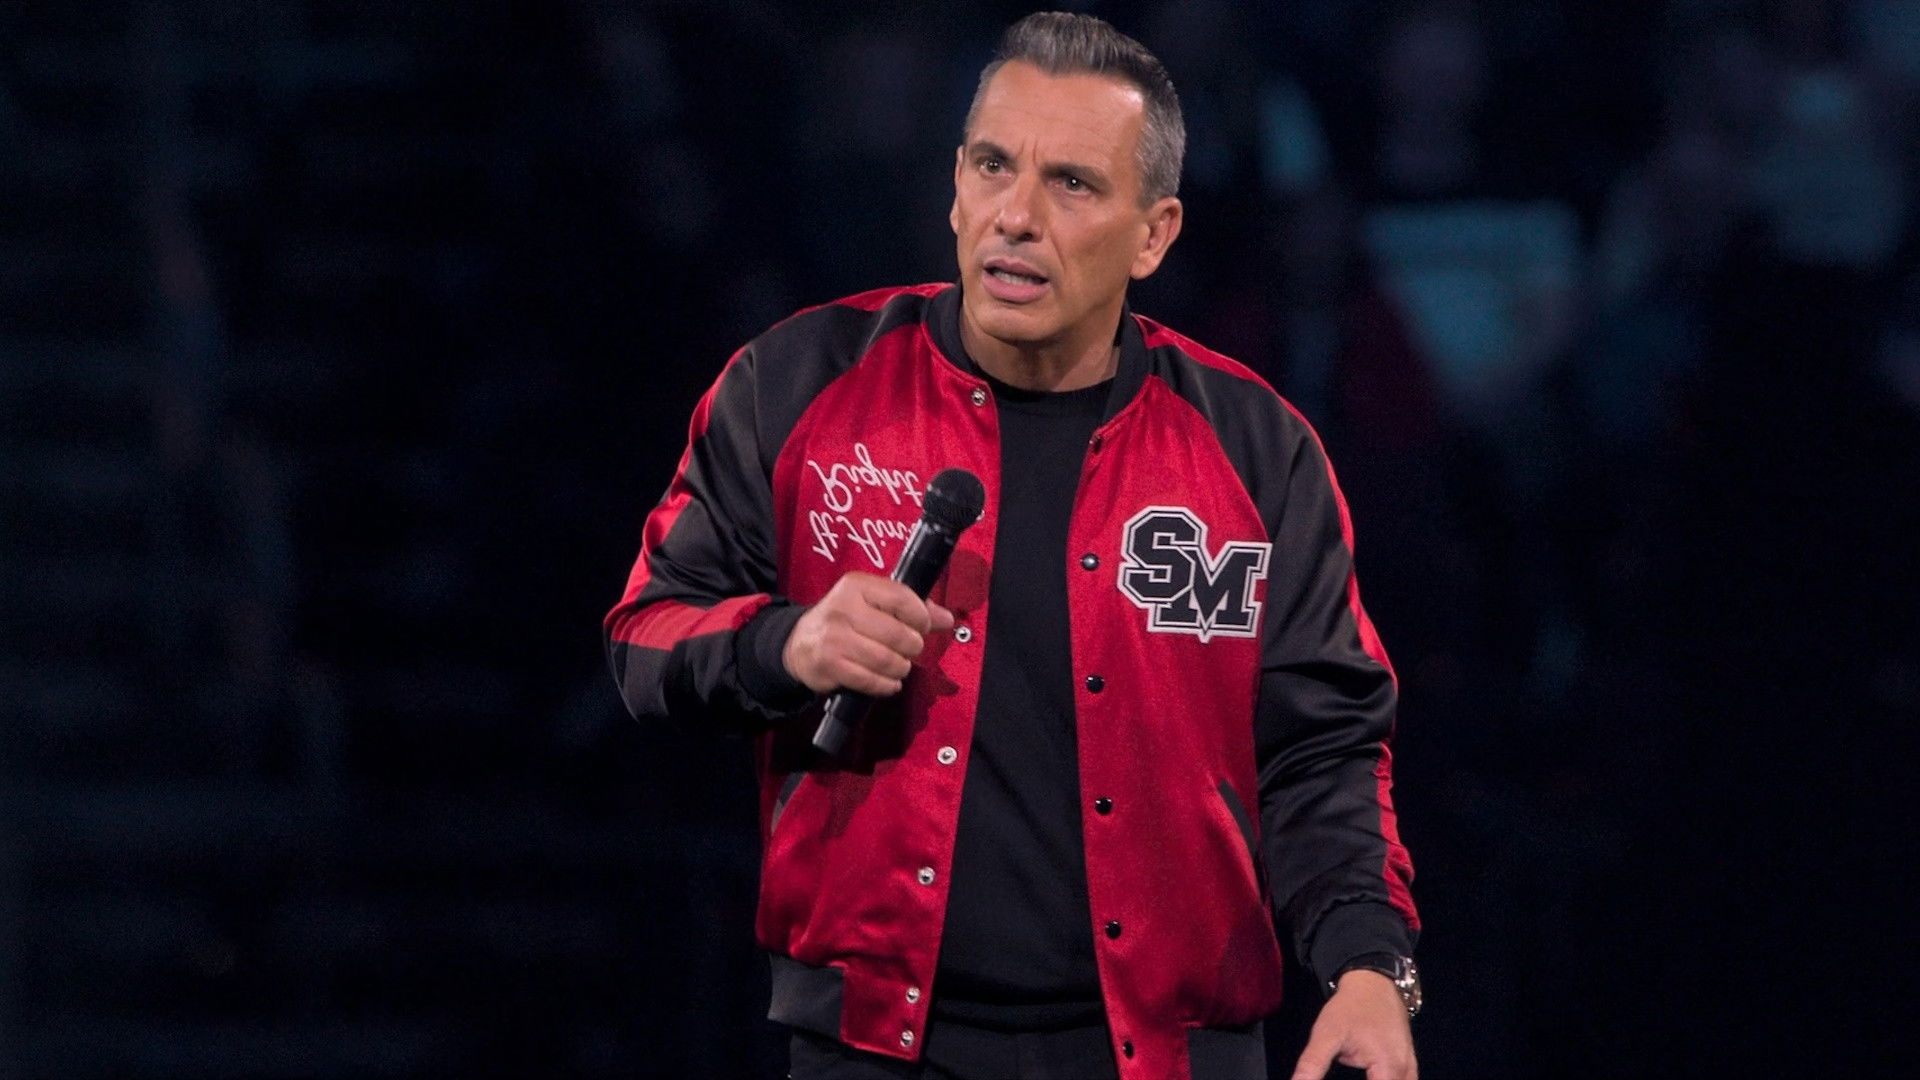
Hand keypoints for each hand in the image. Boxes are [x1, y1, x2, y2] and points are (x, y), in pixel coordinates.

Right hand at [782, 572, 954, 696]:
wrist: (798, 644)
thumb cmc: (844, 621)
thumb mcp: (873, 604)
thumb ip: (911, 608)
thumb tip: (946, 619)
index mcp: (856, 586)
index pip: (903, 598)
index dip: (921, 617)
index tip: (921, 626)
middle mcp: (843, 609)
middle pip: (899, 634)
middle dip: (912, 647)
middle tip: (908, 649)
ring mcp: (835, 638)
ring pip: (888, 660)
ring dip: (900, 668)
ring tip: (897, 665)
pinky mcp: (830, 665)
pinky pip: (872, 681)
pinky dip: (887, 684)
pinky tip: (886, 680)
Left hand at [1290, 970, 1416, 1079]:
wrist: (1373, 980)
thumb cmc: (1350, 1006)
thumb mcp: (1325, 1034)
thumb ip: (1312, 1065)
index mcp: (1388, 1068)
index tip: (1338, 1077)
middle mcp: (1405, 1071)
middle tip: (1344, 1070)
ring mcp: (1410, 1067)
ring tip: (1357, 1075)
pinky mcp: (1409, 1062)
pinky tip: (1370, 1078)